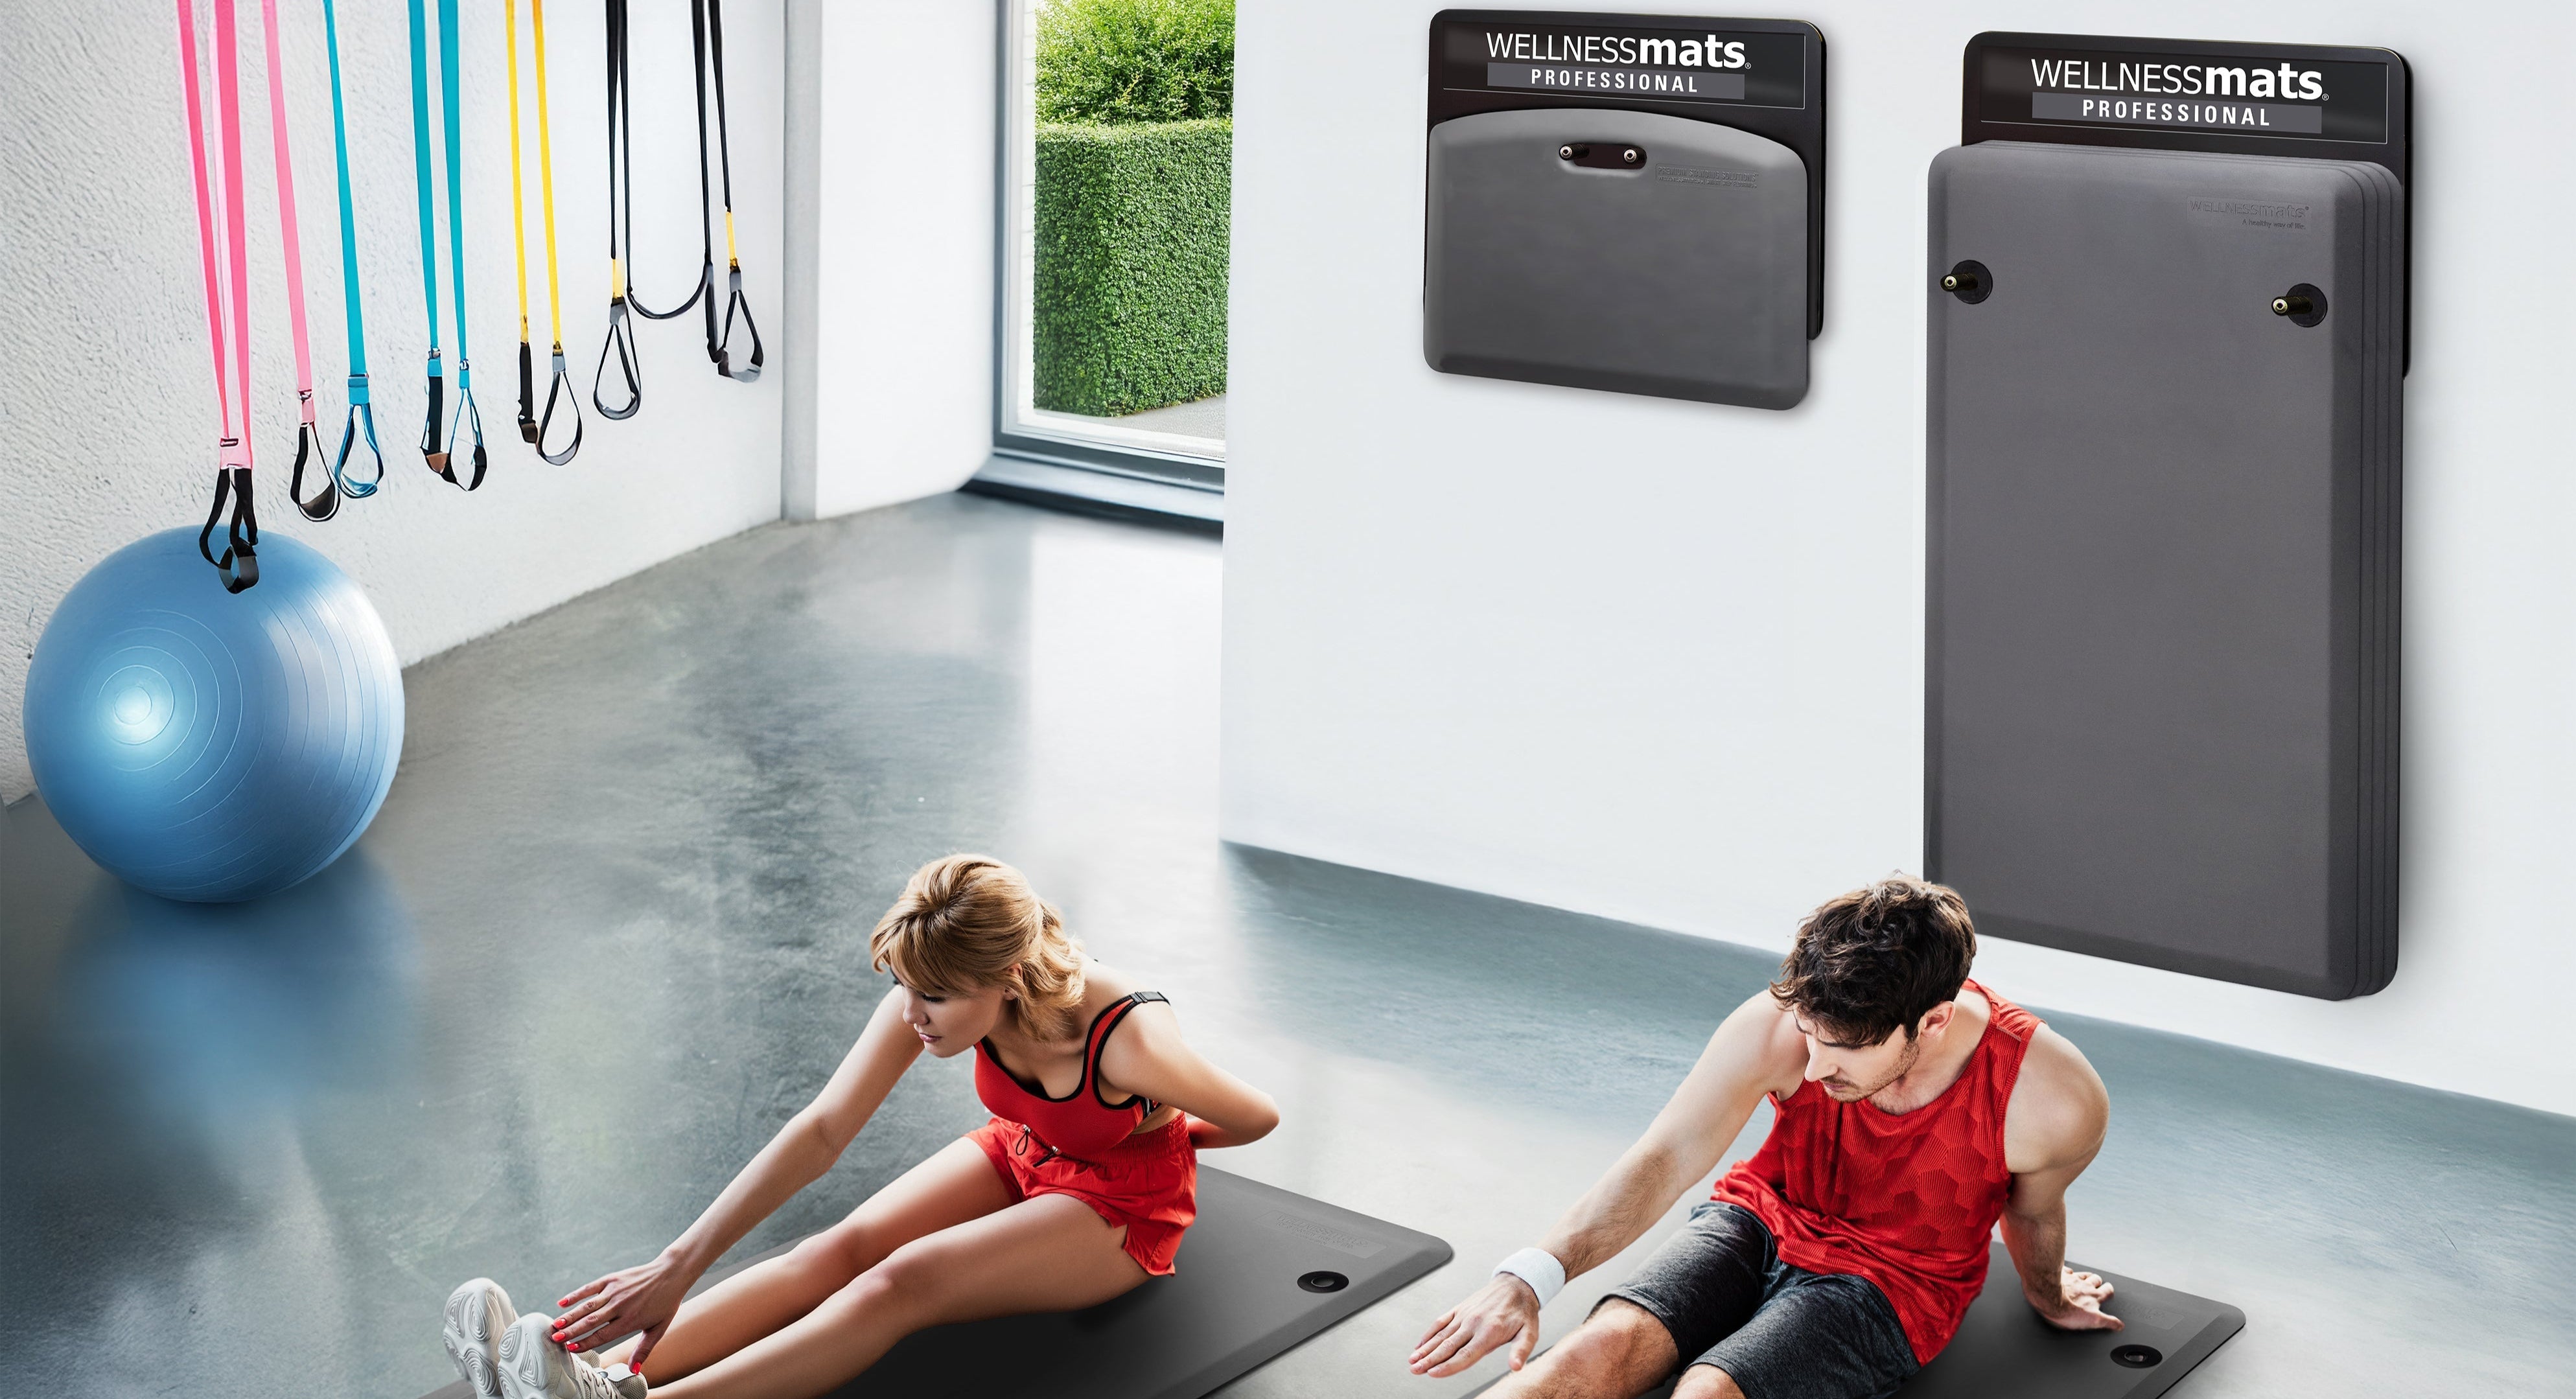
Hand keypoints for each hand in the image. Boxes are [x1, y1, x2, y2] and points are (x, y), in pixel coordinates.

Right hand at [553, 1251, 699, 1373]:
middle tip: (555, 1339)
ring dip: (570, 1316)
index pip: (602, 1335)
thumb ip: (644, 1349)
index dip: (585, 1342)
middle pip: (591, 1322)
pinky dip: (575, 1295)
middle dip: (571, 1331)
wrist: (672, 1273)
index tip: (571, 1348)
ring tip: (555, 1325)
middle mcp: (620, 1306)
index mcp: (630, 1320)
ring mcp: (615, 1291)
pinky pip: (590, 1287)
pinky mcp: (613, 1278)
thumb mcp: (658, 1329)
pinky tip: (562, 1303)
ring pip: (588, 1306)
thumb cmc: (666, 1302)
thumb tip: (634, 1370)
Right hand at [1411, 1273, 1541, 1376]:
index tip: (1433, 1373)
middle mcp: (1473, 1323)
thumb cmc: (1523, 1312)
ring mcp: (1464, 1315)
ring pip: (1441, 1335)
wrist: (1517, 1285)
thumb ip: (1521, 1351)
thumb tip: (1516, 1367)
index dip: (1448, 1366)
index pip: (1465, 1354)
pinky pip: (1441, 1321)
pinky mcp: (1460, 1309)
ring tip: (1412, 1360)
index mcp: (1489, 1331)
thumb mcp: (1529, 1333)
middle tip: (1415, 1370)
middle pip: (1447, 1346)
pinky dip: (1429, 1334)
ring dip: (1425, 1349)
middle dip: (1429, 1360)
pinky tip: (1420, 1344)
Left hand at [2033, 1266, 2122, 1331]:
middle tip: (2097, 1284)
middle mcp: (2085, 1285)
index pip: (2108, 1291)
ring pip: (2084, 1274)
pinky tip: (2066, 1274)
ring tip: (2085, 1278)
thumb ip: (2108, 1322)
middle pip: (2097, 1279)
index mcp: (2094, 1296)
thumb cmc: (2067, 1310)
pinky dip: (2068, 1272)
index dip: (2109, 1291)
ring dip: (2086, 1276)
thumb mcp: (2093, 1321)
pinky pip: (2067, 1270)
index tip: (2109, 1292)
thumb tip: (2119, 1325)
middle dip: (2098, 1282)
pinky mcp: (2060, 1274)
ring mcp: (2072, 1278)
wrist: (2048, 1296)